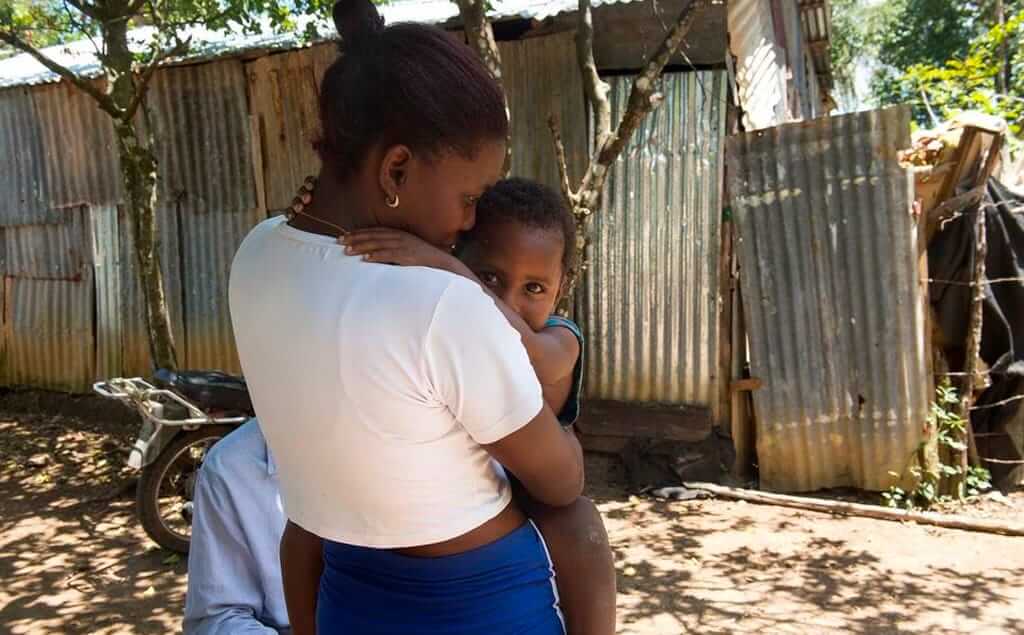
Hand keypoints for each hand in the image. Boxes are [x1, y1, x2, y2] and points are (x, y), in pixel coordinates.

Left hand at [341, 228, 465, 273]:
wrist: (443, 263)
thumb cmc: (424, 259)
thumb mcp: (408, 249)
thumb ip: (393, 248)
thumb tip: (375, 253)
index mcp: (399, 234)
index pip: (374, 231)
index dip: (358, 233)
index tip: (344, 236)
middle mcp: (399, 237)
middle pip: (373, 236)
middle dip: (355, 238)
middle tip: (339, 242)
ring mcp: (404, 246)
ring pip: (378, 244)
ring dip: (361, 247)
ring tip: (347, 251)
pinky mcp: (408, 256)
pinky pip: (389, 255)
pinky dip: (377, 256)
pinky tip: (365, 259)